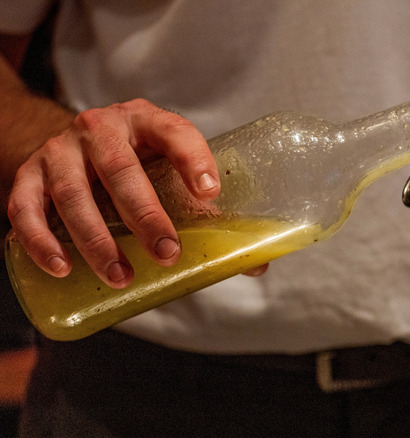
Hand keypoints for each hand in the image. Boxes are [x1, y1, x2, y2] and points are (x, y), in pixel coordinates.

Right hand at [7, 98, 221, 288]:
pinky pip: (26, 208)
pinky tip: (62, 268)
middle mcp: (100, 128)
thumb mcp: (168, 168)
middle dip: (146, 217)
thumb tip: (253, 265)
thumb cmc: (135, 161)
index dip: (193, 159)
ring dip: (97, 240)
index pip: (174, 132)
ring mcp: (60, 150)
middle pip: (121, 170)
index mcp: (146, 120)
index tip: (210, 192)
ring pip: (74, 194)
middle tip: (167, 254)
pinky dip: (42, 240)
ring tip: (121, 275)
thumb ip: (205, 211)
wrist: (73, 144)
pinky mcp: (28, 174)